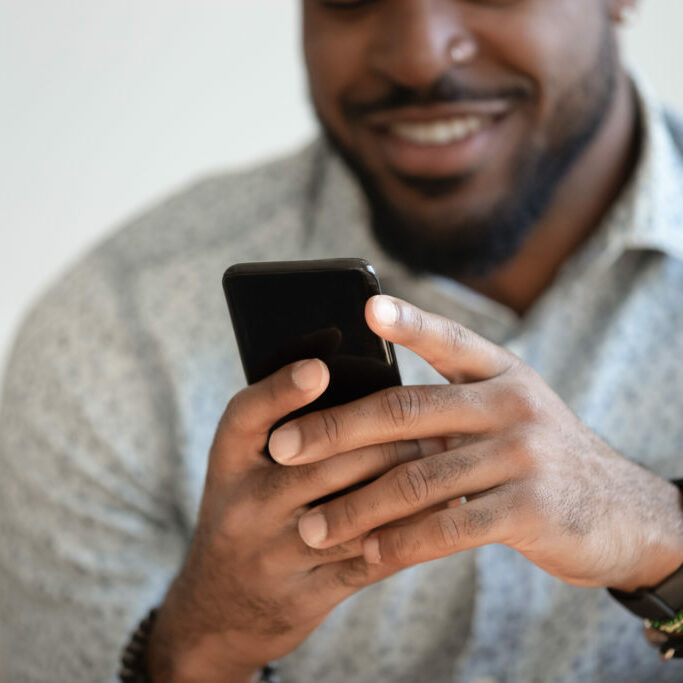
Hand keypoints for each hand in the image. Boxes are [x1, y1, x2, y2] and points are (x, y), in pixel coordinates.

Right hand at [148, 359, 422, 681]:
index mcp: (228, 462)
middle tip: (434, 421)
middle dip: (386, 440)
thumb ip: (281, 428)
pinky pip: (367, 561)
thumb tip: (351, 378)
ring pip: (353, 513)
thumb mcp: (241, 468)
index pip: (247, 417)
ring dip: (405, 484)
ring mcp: (273, 554)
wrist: (219, 606)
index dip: (282, 391)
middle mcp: (245, 505)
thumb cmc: (245, 511)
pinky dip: (410, 534)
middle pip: (321, 464)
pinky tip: (441, 511)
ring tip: (445, 460)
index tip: (319, 368)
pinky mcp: (306, 593)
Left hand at [269, 296, 682, 594]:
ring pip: (417, 478)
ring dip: (355, 506)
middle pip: (407, 411)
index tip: (365, 307)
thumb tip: (365, 405)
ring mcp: (522, 455)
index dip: (408, 322)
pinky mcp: (530, 509)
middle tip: (282, 448)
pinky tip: (366, 554)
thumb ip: (451, 401)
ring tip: (311, 527)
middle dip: (336, 430)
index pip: (448, 339)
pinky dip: (400, 543)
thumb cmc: (537, 454)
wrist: (616, 508)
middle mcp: (512, 404)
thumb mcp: (506, 410)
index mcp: (501, 371)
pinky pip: (448, 527)